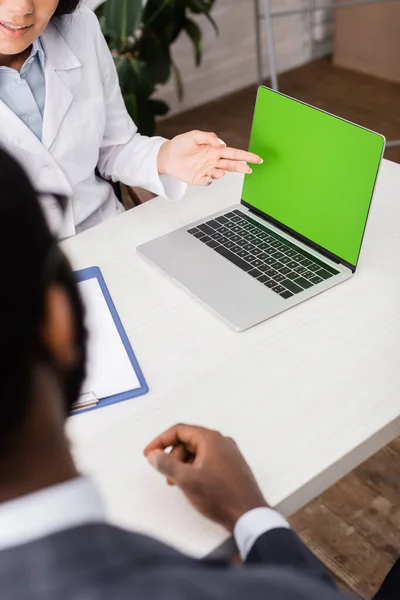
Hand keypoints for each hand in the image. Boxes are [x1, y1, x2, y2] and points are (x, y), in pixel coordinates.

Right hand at [144, 424, 267, 531]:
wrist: (249, 515)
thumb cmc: (222, 497)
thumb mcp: (187, 480)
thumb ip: (167, 464)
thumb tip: (154, 454)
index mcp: (211, 439)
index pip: (179, 430)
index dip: (160, 441)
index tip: (149, 454)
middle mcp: (221, 442)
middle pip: (188, 441)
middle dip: (172, 456)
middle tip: (165, 474)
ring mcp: (228, 454)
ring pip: (197, 452)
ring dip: (183, 464)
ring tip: (178, 483)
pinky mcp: (231, 466)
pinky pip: (207, 460)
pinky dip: (195, 469)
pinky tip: (192, 485)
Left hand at [157, 130, 262, 185]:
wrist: (166, 155)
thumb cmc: (180, 144)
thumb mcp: (194, 135)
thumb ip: (208, 137)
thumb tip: (221, 143)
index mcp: (215, 150)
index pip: (234, 153)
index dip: (246, 156)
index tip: (256, 159)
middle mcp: (213, 161)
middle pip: (231, 165)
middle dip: (241, 167)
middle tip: (249, 169)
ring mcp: (206, 170)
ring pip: (220, 173)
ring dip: (222, 173)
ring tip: (219, 171)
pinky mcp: (198, 179)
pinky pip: (207, 182)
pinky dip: (209, 181)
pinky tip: (207, 178)